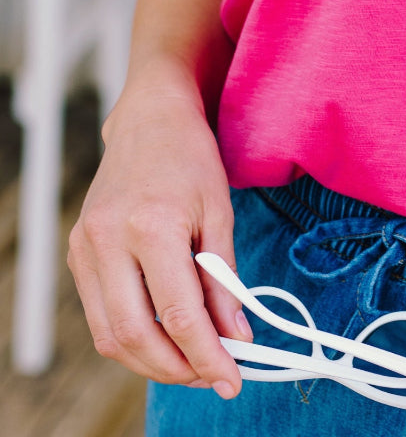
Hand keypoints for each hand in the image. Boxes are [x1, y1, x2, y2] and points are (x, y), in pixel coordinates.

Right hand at [68, 77, 252, 397]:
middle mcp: (108, 240)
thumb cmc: (189, 158)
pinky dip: (131, 337)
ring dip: (151, 361)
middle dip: (176, 368)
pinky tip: (163, 336)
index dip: (207, 354)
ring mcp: (85, 248)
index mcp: (150, 225)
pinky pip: (100, 315)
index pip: (177, 313)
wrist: (149, 119)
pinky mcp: (77, 254)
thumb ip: (225, 280)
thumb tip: (237, 336)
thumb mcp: (219, 213)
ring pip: (110, 336)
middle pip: (135, 335)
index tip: (232, 377)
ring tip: (192, 362)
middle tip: (211, 375)